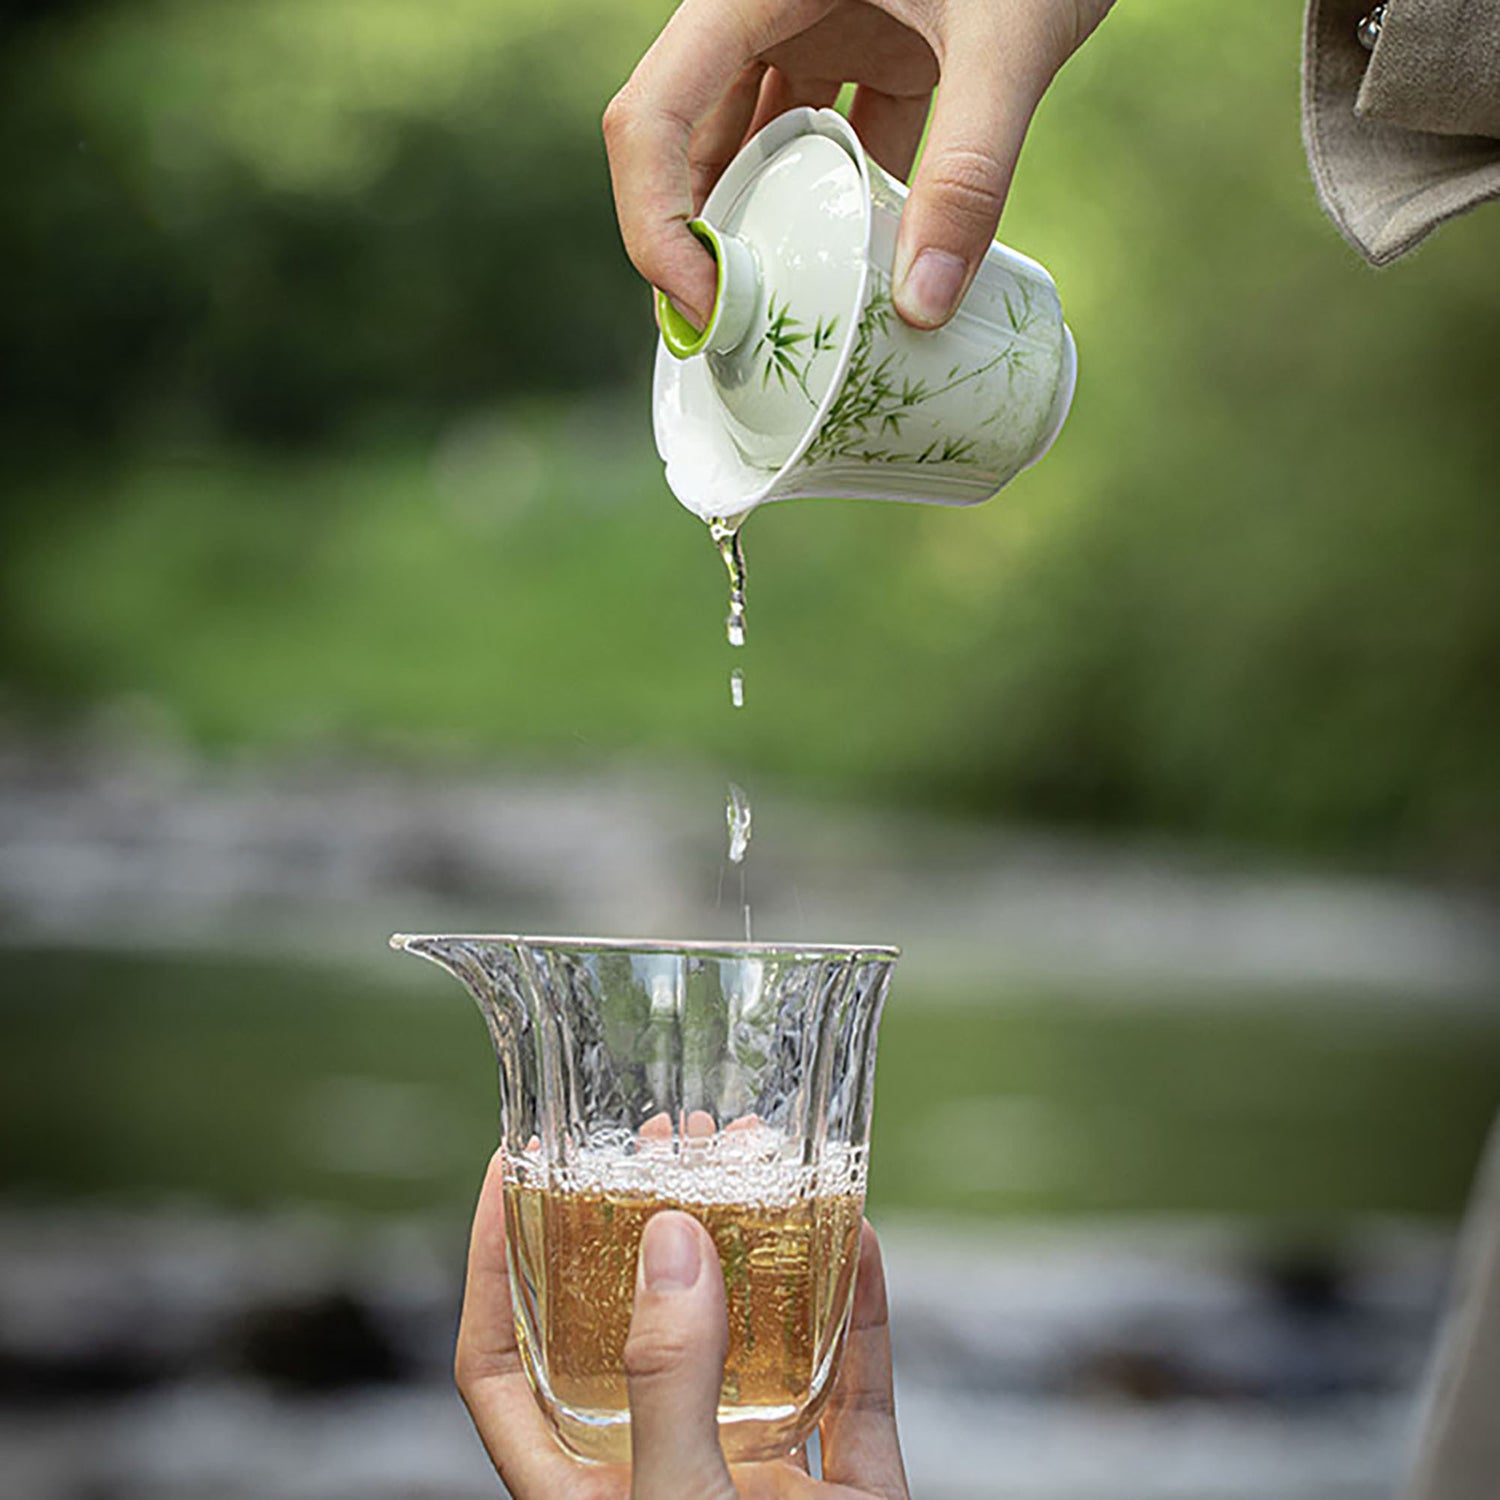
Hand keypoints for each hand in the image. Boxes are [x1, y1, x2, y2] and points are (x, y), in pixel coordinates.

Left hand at [456, 1149, 908, 1498]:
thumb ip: (667, 1379)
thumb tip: (666, 1235)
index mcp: (586, 1496)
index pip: (507, 1361)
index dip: (493, 1263)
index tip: (509, 1165)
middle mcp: (666, 1476)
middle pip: (637, 1328)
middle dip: (645, 1228)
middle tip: (665, 1137)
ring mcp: (761, 1484)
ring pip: (754, 1343)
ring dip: (760, 1251)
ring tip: (758, 1158)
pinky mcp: (848, 1497)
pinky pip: (856, 1386)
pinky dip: (860, 1310)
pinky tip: (858, 1234)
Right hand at [603, 0, 1115, 330]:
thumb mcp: (1007, 40)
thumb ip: (969, 169)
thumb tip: (922, 309)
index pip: (653, 115)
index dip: (655, 222)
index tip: (706, 308)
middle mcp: (765, 9)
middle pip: (688, 141)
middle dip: (698, 244)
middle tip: (730, 339)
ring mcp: (815, 26)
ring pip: (754, 143)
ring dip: (764, 229)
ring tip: (785, 318)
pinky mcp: (868, 43)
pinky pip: (830, 137)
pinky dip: (841, 203)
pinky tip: (865, 267)